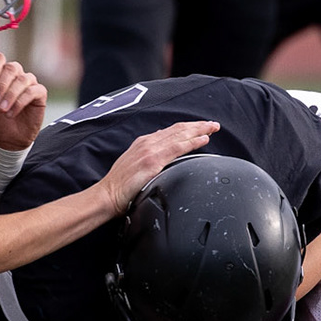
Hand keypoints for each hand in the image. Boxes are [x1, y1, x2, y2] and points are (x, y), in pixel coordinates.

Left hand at [0, 52, 46, 149]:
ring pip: (22, 79)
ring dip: (10, 95)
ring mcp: (28, 82)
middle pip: (10, 67)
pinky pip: (33, 91)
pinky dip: (20, 102)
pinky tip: (12, 113)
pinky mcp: (39, 93)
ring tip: (2, 110)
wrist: (5, 137)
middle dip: (1, 85)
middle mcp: (14, 74)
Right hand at [98, 120, 217, 215]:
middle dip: (197, 125)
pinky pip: (178, 148)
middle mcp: (147, 142)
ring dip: (199, 130)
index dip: (186, 128)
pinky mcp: (154, 161)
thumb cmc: (119, 186)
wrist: (107, 195)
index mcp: (143, 143)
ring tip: (213, 128)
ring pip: (180, 135)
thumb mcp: (133, 166)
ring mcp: (151, 150)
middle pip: (178, 129)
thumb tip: (161, 158)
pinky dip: (193, 142)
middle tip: (212, 124)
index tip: (199, 127)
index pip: (169, 131)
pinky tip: (204, 139)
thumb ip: (147, 159)